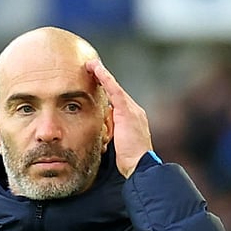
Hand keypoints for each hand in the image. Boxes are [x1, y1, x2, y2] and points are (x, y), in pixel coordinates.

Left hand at [85, 58, 152, 177]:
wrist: (139, 166)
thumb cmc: (128, 161)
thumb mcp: (116, 144)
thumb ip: (110, 133)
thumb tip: (100, 127)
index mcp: (131, 119)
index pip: (116, 100)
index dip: (106, 89)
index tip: (95, 80)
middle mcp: (134, 111)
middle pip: (115, 91)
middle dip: (103, 78)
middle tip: (90, 66)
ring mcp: (132, 110)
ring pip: (114, 88)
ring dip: (102, 75)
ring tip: (90, 64)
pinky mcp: (127, 111)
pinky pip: (115, 90)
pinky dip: (105, 78)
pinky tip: (96, 69)